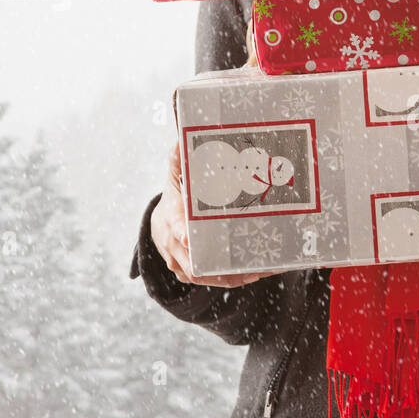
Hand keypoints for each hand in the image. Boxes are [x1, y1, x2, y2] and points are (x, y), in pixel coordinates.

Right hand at [149, 143, 283, 286]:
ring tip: (256, 272)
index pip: (175, 230)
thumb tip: (182, 137)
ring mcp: (181, 263)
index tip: (191, 238)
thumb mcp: (174, 177)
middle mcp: (173, 247)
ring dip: (230, 276)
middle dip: (218, 264)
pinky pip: (212, 280)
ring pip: (204, 276)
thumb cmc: (174, 198)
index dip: (183, 236)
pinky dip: (232, 279)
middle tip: (244, 264)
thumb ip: (179, 160)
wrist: (162, 224)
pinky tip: (254, 274)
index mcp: (170, 220)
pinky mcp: (191, 274)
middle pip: (193, 262)